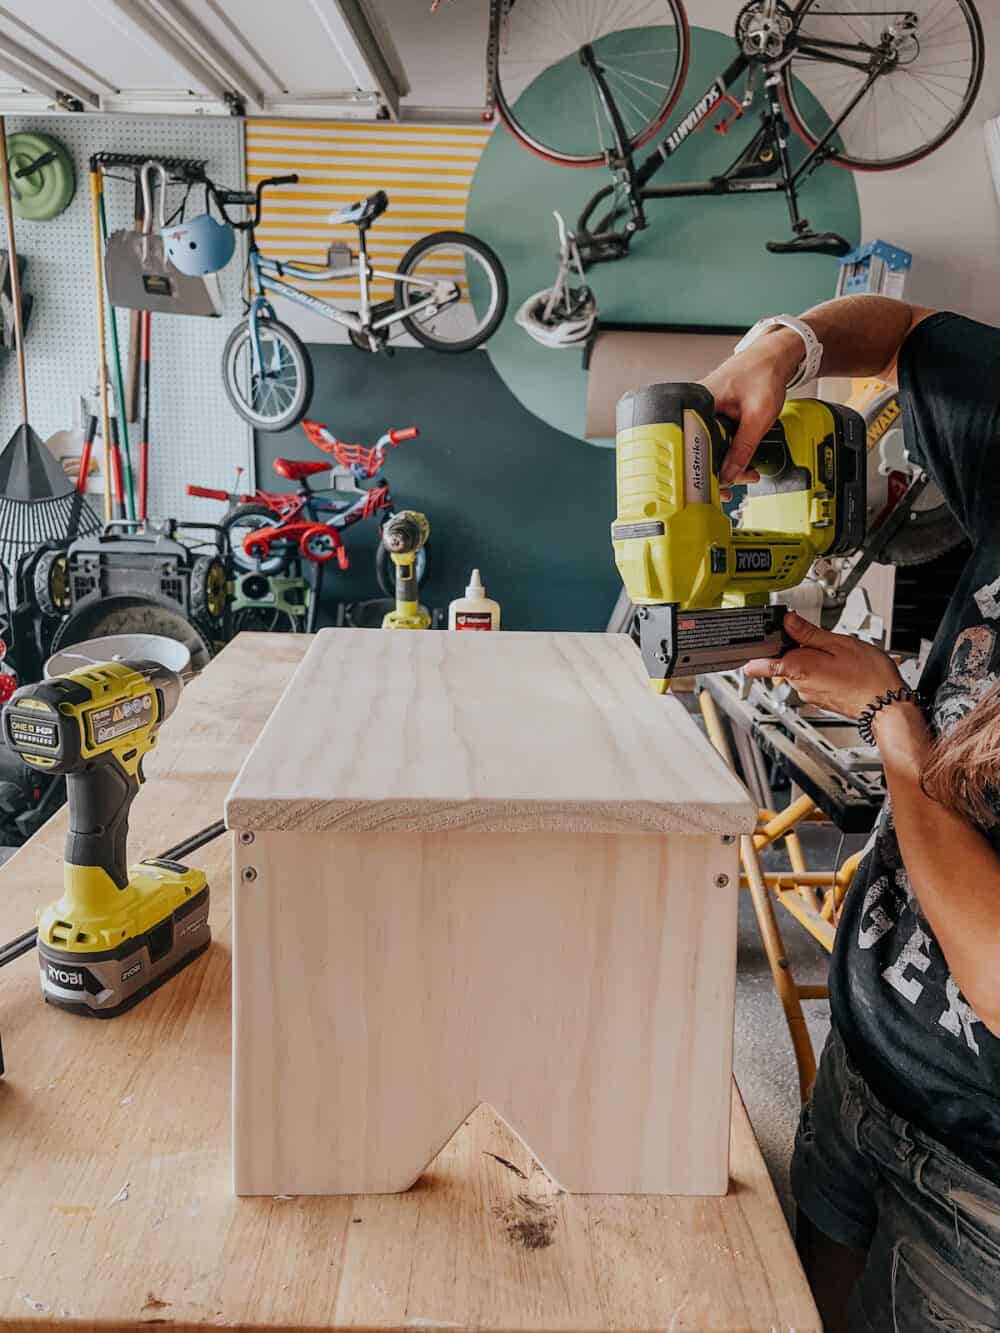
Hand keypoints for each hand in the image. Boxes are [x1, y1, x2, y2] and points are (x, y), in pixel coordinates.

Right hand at [700, 327, 805, 489]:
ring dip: (725, 462)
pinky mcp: (712, 414)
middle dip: (720, 471)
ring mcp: (703, 411)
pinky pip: (713, 438)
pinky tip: (740, 456)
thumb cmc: (764, 374)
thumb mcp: (759, 416)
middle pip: (698, 450)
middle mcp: (695, 408)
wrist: (773, 356)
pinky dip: (727, 450)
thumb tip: (730, 473)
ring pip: (707, 446)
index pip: (692, 447)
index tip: (719, 485)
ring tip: (746, 471)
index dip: (704, 470)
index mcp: (698, 404)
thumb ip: (744, 447)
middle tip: (739, 482)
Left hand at [744, 612, 904, 718]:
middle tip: (820, 641)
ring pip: (800, 670)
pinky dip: (822, 671)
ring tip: (838, 656)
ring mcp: (809, 695)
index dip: (758, 650)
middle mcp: (798, 685)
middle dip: (797, 649)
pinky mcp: (820, 700)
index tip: (762, 639)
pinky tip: (842, 668)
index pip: (758, 664)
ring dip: (813, 660)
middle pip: (784, 662)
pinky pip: (813, 680)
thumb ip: (808, 632)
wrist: (886, 706)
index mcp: (796, 668)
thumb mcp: (838, 643)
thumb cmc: (868, 676)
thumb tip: (788, 621)